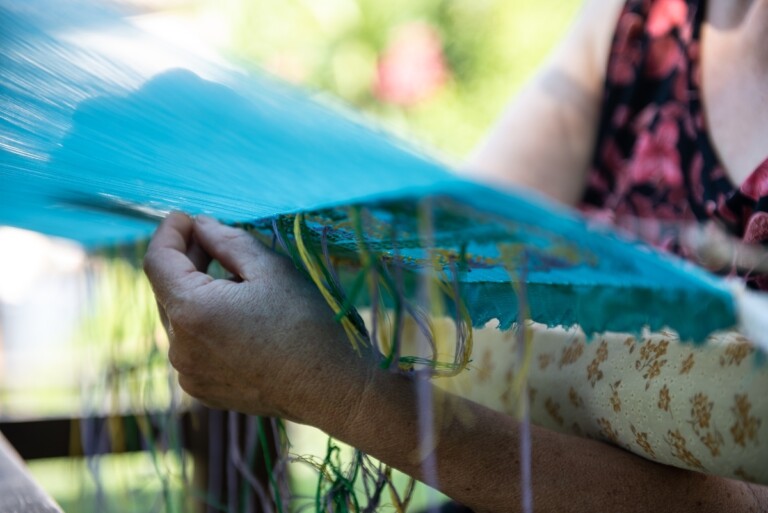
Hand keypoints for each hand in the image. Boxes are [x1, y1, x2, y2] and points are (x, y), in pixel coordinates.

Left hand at [143, 213, 371, 420]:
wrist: (330, 388)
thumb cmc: (306, 324)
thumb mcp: (271, 268)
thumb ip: (227, 240)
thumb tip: (200, 226)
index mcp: (192, 311)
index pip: (157, 261)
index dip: (168, 233)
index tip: (185, 217)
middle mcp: (179, 346)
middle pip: (166, 290)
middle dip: (185, 261)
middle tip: (214, 240)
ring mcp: (188, 372)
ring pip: (179, 318)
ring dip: (196, 293)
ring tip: (235, 281)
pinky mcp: (202, 389)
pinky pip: (191, 346)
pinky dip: (204, 324)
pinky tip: (237, 317)